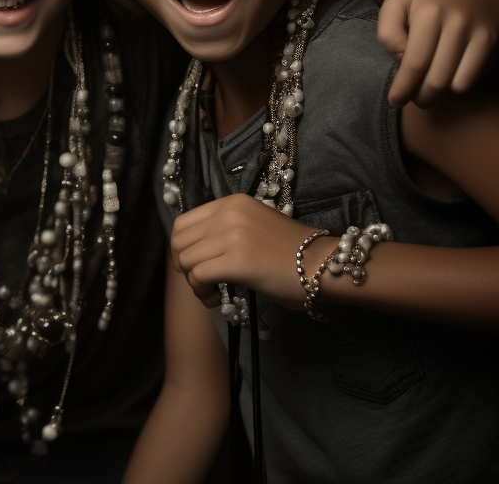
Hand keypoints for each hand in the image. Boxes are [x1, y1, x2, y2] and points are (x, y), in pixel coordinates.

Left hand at [169, 195, 328, 310]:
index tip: (193, 264)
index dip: (182, 248)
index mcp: (231, 203)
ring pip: (186, 261)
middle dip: (183, 267)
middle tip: (201, 281)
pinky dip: (201, 292)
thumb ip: (224, 230)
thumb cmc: (292, 253)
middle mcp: (228, 214)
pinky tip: (216, 299)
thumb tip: (193, 249)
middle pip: (179, 242)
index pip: (182, 223)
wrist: (324, 265)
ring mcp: (232, 235)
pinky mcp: (237, 261)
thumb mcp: (253, 227)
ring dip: (193, 283)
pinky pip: (198, 277)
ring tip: (211, 292)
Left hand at [379, 0, 498, 107]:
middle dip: (421, 97)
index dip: (403, 88)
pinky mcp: (493, 42)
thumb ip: (387, 31)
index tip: (395, 101)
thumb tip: (400, 60)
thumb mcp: (398, 2)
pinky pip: (475, 78)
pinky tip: (449, 76)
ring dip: (440, 95)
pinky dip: (459, 86)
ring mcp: (480, 34)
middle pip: (437, 79)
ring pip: (457, 84)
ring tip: (429, 89)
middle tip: (413, 98)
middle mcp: (458, 23)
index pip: (415, 63)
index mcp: (429, 13)